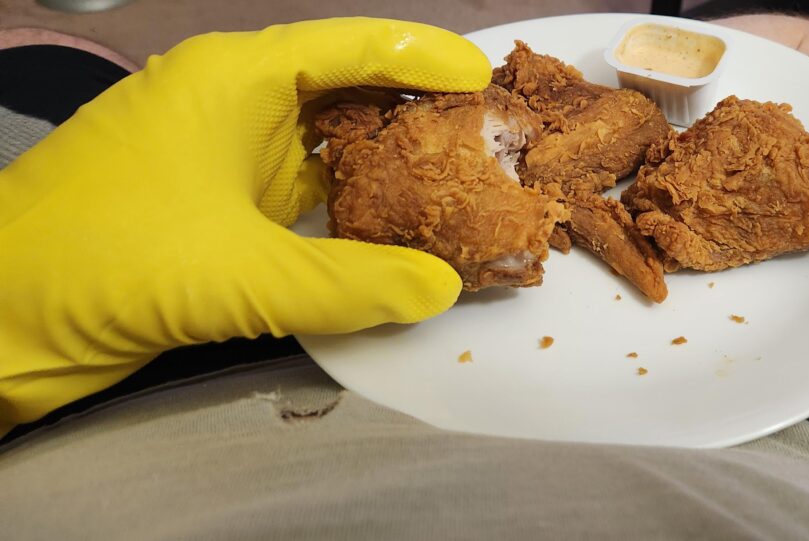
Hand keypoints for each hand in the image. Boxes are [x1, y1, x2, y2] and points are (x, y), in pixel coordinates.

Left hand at [0, 18, 489, 434]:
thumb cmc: (105, 264)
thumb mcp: (241, 276)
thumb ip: (353, 284)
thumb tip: (441, 289)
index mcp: (234, 79)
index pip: (350, 46)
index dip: (422, 58)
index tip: (485, 80)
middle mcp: (230, 104)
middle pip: (344, 91)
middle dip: (415, 115)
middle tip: (486, 139)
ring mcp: (217, 157)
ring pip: (323, 148)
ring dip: (385, 168)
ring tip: (456, 186)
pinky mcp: (210, 209)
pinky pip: (300, 199)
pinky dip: (348, 214)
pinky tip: (392, 235)